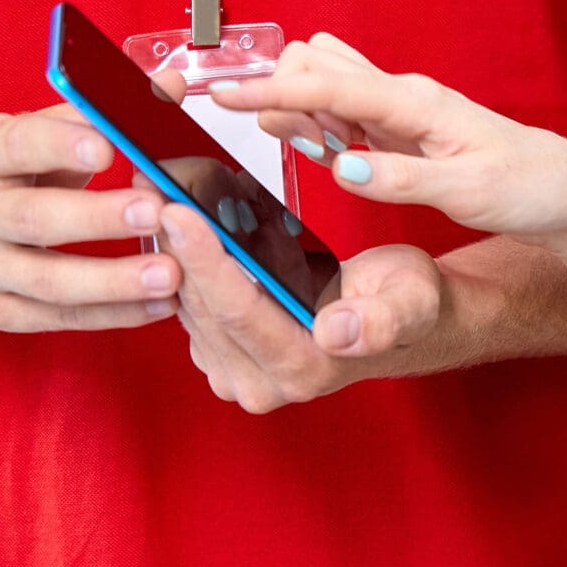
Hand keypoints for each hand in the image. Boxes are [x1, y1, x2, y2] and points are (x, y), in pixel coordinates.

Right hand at [0, 106, 179, 332]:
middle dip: (98, 219)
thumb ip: (100, 114)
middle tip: (155, 214)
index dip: (62, 145)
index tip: (109, 147)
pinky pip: (59, 318)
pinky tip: (158, 305)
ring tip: (171, 274)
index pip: (19, 145)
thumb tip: (170, 85)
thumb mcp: (40, 133)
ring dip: (114, 281)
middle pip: (35, 219)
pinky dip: (112, 314)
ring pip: (48, 281)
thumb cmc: (8, 174)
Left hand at [162, 211, 449, 412]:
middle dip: (176, 242)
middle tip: (154, 184)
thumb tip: (336, 332)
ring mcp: (233, 370)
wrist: (396, 316)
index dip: (206, 260)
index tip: (179, 212)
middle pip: (200, 306)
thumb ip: (381, 320)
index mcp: (303, 370)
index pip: (238, 312)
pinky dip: (180, 254)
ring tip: (162, 188)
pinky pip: (185, 298)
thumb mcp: (411, 299)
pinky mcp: (218, 352)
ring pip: (184, 301)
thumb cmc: (405, 301)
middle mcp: (260, 382)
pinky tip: (179, 215)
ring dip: (171, 245)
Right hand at [211, 34, 566, 246]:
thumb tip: (342, 167)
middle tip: (280, 141)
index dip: (270, 89)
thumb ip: (399, 177)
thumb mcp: (466, 192)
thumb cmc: (526, 187)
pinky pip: (344, 109)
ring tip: (309, 149)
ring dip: (300, 108)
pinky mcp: (402, 126)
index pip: (328, 83)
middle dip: (281, 92)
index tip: (221, 94)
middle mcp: (404, 94)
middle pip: (317, 64)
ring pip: (328, 83)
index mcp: (416, 103)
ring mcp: (401, 107)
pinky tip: (325, 150)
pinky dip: (321, 123)